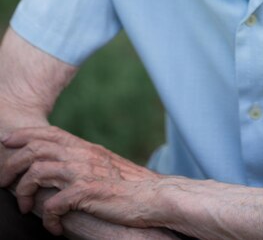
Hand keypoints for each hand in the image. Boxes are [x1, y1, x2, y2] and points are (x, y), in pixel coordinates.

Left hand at [0, 126, 164, 235]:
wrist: (149, 196)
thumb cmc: (125, 185)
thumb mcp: (100, 165)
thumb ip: (80, 160)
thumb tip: (59, 163)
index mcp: (83, 147)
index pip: (49, 133)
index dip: (25, 134)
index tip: (7, 140)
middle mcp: (81, 155)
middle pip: (36, 149)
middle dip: (12, 164)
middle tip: (3, 182)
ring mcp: (83, 172)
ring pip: (38, 172)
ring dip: (24, 192)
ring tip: (25, 208)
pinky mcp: (87, 192)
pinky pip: (55, 203)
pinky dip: (48, 217)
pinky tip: (53, 227)